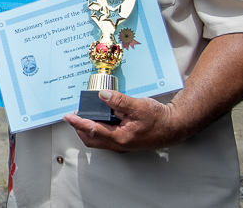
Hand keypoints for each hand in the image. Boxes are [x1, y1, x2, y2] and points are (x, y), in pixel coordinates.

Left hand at [62, 90, 181, 152]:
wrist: (174, 126)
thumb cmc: (159, 118)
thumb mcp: (138, 106)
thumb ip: (118, 101)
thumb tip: (101, 96)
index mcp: (121, 138)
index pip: (93, 130)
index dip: (79, 123)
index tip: (68, 117)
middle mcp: (119, 145)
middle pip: (92, 139)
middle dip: (80, 128)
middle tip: (74, 116)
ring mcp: (122, 145)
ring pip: (98, 139)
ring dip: (89, 129)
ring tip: (85, 114)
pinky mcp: (125, 141)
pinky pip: (106, 137)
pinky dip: (99, 128)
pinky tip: (100, 117)